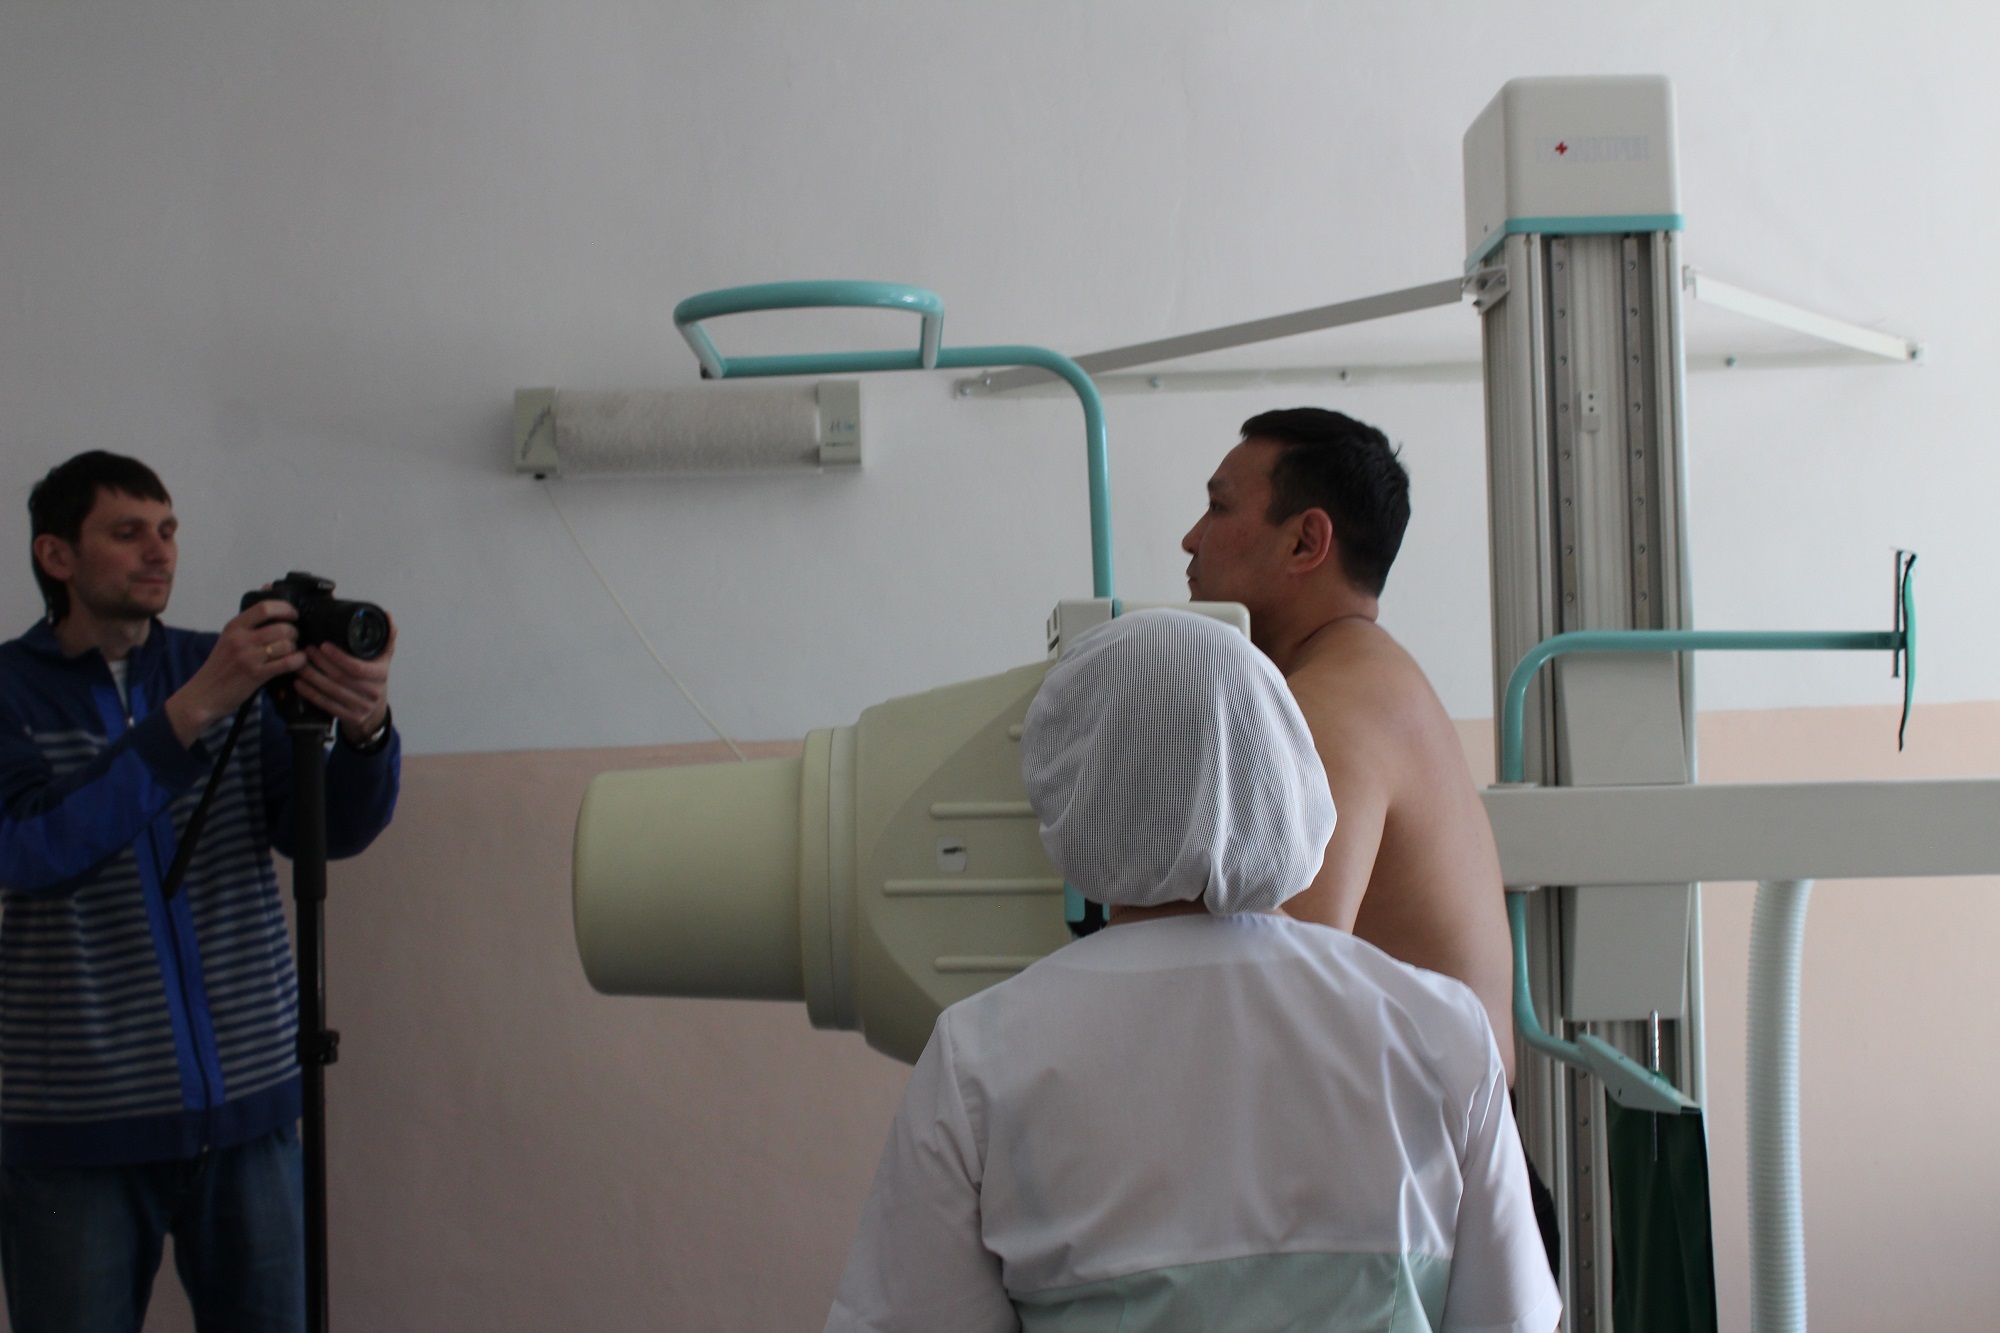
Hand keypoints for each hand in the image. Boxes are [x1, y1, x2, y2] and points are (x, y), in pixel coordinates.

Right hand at [164, 601, 305, 746]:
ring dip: (295, 648)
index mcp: (234, 626)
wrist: (203, 694)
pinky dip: (298, 661)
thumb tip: (267, 588)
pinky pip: (287, 663)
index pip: (264, 608)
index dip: (285, 609)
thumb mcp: (230, 637)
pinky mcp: (255, 674)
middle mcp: (240, 639)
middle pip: (281, 628)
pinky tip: (297, 662)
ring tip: (292, 652)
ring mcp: (248, 657)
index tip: (293, 615)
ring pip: (286, 644)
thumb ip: (250, 618)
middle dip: (294, 633)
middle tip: (294, 639)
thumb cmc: (221, 666)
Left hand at [294, 615, 395, 745]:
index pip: (356, 666)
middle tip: (306, 650)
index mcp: (381, 675)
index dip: (338, 656)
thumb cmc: (374, 679)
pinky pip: (326, 705)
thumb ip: (386, 637)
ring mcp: (362, 708)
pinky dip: (310, 693)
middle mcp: (373, 693)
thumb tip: (387, 615)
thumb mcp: (383, 658)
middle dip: (320, 663)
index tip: (323, 645)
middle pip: (341, 678)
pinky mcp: (350, 718)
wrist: (374, 710)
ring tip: (298, 664)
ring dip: (311, 677)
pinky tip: (299, 684)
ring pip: (331, 691)